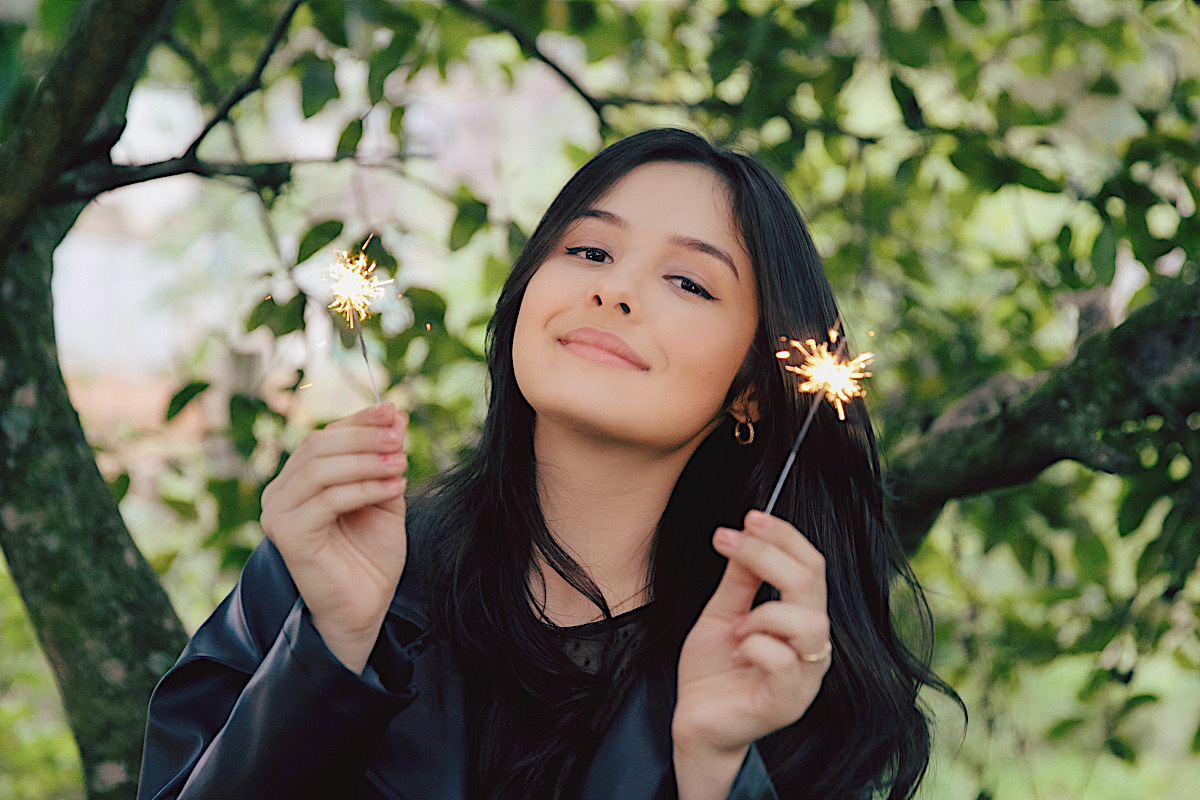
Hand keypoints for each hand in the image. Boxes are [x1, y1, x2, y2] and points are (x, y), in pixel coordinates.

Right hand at [259, 403, 408, 671]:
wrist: (365, 607)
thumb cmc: (371, 555)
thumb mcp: (385, 495)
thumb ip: (385, 458)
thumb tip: (396, 412)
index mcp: (298, 480)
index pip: (325, 436)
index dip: (359, 420)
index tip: (393, 410)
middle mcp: (280, 493)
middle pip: (318, 445)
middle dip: (364, 436)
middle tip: (401, 438)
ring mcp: (279, 514)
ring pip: (321, 468)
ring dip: (367, 461)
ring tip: (402, 464)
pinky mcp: (288, 535)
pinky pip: (328, 499)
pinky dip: (365, 488)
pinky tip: (395, 487)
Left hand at [672, 510, 829, 798]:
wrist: (695, 722)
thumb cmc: (713, 671)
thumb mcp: (722, 612)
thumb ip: (740, 579)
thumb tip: (746, 533)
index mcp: (801, 619)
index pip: (811, 566)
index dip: (784, 536)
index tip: (750, 517)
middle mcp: (813, 646)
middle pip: (812, 584)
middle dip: (769, 555)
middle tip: (732, 541)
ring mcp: (805, 676)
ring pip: (809, 622)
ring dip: (764, 612)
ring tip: (737, 624)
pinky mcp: (788, 702)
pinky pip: (783, 660)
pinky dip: (754, 645)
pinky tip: (737, 650)